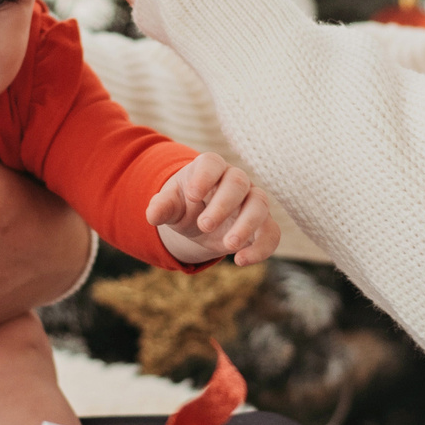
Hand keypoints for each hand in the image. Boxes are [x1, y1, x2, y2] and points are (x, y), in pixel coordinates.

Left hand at [149, 152, 279, 264]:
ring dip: (246, 225)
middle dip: (223, 205)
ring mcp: (252, 201)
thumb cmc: (184, 207)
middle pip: (238, 182)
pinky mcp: (263, 224)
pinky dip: (261, 248)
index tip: (192, 195)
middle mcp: (235, 180)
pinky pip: (271, 233)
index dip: (204, 177)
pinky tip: (240, 261)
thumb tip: (153, 214)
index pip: (212, 163)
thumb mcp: (170, 206)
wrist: (200, 223)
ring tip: (228, 246)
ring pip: (260, 205)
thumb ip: (162, 207)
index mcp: (209, 169)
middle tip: (203, 226)